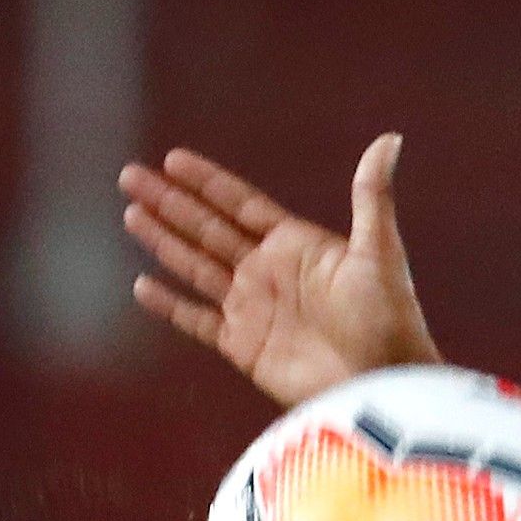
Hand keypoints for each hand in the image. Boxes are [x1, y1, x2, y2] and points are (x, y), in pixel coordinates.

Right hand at [119, 136, 440, 407]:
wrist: (382, 384)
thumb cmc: (389, 317)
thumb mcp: (378, 250)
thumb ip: (371, 194)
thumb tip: (391, 137)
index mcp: (297, 245)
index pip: (241, 204)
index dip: (207, 182)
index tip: (173, 159)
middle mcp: (270, 272)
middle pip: (207, 228)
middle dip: (170, 202)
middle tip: (130, 175)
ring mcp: (254, 308)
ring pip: (195, 266)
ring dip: (163, 241)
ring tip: (131, 213)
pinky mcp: (243, 346)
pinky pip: (196, 319)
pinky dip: (170, 304)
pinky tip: (142, 285)